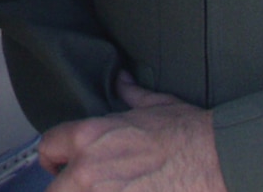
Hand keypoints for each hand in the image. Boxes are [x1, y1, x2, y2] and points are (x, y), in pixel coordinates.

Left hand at [38, 74, 225, 191]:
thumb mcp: (153, 105)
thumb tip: (123, 81)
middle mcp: (88, 169)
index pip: (47, 147)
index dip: (52, 158)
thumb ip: (128, 94)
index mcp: (89, 137)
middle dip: (64, 187)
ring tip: (104, 191)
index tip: (59, 165)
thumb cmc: (187, 133)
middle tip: (78, 187)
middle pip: (54, 190)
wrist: (216, 159)